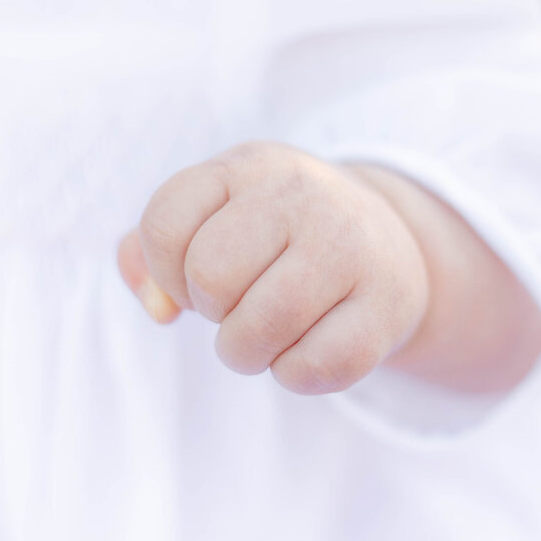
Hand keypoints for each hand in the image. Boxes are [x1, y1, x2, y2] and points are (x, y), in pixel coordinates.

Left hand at [118, 142, 428, 394]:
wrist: (388, 243)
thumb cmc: (277, 238)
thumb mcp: (214, 217)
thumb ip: (151, 255)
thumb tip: (157, 309)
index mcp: (250, 165)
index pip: (165, 225)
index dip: (167, 273)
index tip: (198, 276)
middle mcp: (303, 192)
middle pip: (210, 276)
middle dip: (212, 312)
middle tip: (239, 307)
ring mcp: (351, 245)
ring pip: (260, 327)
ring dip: (247, 353)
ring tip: (266, 337)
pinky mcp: (388, 303)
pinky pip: (314, 367)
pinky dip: (295, 375)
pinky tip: (308, 349)